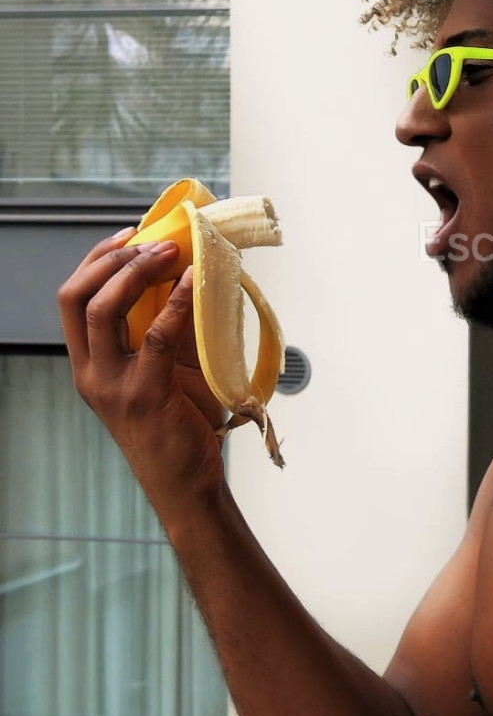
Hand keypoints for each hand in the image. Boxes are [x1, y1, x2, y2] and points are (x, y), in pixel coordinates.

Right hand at [58, 228, 228, 525]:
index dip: (96, 259)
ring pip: (104, 311)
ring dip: (137, 273)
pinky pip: (157, 337)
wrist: (187, 482)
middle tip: (154, 241)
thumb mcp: (166, 369)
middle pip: (76, 298)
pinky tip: (197, 283)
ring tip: (171, 254)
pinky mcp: (146, 394)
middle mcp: (92, 371)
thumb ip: (169, 328)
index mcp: (90, 363)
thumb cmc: (179, 423)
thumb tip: (194, 275)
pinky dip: (178, 304)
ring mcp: (114, 384)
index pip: (73, 298)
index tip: (130, 233)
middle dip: (113, 260)